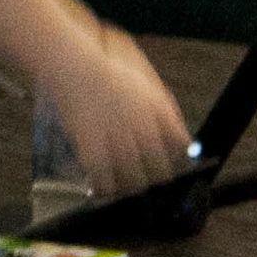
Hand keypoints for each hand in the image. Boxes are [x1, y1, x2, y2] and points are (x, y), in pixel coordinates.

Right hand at [53, 29, 194, 199]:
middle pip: (160, 172)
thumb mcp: (147, 84)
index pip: (182, 149)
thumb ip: (163, 108)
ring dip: (129, 188)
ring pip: (134, 182)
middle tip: (143, 181)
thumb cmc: (107, 71)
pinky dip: (103, 188)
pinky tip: (100, 187)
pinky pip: (104, 181)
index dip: (176, 161)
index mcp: (161, 113)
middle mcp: (145, 131)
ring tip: (121, 187)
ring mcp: (119, 142)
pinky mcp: (93, 149)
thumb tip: (174, 131)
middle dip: (153, 180)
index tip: (168, 166)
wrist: (75, 68)